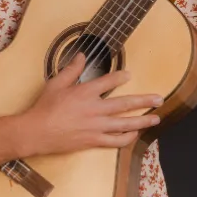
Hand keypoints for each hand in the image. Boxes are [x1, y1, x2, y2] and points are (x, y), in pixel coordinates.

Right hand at [18, 53, 162, 156]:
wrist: (37, 132)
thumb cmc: (44, 107)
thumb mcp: (55, 83)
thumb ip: (71, 69)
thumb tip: (81, 55)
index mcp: (85, 92)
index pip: (108, 82)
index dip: (121, 77)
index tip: (130, 75)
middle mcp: (95, 109)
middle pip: (125, 104)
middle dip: (144, 101)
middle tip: (159, 98)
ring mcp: (96, 126)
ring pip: (125, 124)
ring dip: (143, 121)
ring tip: (156, 118)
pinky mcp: (94, 140)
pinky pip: (115, 141)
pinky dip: (127, 138)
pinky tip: (135, 135)